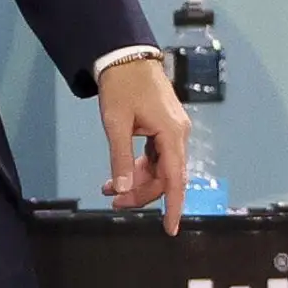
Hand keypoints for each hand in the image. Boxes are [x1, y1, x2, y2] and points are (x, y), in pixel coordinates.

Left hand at [98, 51, 190, 234]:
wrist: (126, 56)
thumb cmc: (121, 87)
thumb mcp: (115, 124)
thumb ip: (119, 158)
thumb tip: (121, 189)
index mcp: (171, 134)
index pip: (175, 180)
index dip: (172, 207)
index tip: (169, 230)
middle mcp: (179, 135)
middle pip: (166, 177)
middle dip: (141, 193)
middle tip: (113, 202)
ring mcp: (174, 131)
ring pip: (160, 168)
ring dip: (137, 181)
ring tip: (109, 190)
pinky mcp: (165, 127)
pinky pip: (156, 156)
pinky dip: (139, 167)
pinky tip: (119, 174)